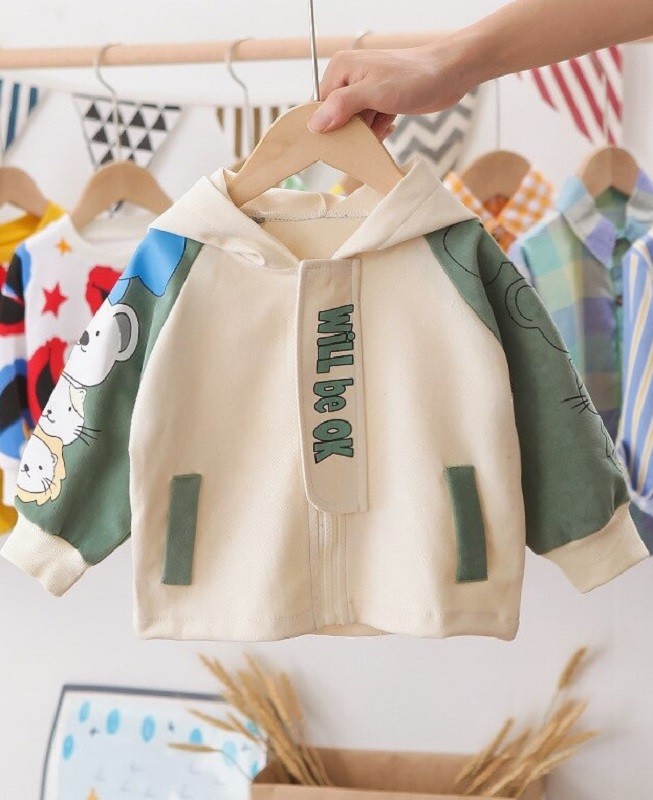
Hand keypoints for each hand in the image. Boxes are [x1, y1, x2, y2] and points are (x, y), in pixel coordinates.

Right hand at [308, 40, 474, 136]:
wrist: (447, 76)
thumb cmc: (414, 77)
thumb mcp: (373, 92)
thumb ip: (342, 106)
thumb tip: (314, 123)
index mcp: (341, 69)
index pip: (320, 106)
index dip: (329, 126)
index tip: (341, 140)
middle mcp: (350, 77)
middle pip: (336, 117)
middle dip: (352, 131)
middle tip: (369, 132)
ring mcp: (364, 90)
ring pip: (354, 124)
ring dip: (368, 132)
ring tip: (384, 123)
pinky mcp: (378, 101)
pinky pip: (369, 124)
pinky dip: (378, 129)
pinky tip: (389, 123)